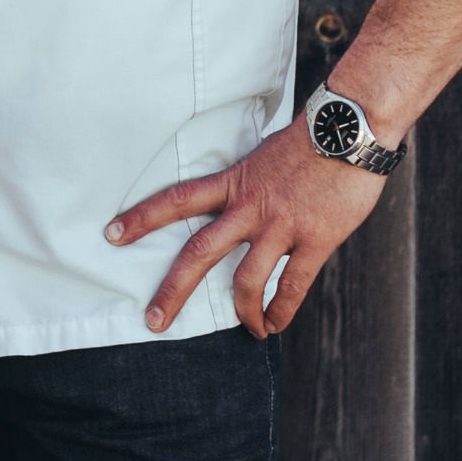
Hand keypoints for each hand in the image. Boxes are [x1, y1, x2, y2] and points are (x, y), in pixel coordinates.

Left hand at [109, 122, 391, 336]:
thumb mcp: (262, 158)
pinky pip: (292, 285)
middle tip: (152, 319)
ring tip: (248, 330)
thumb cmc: (309, 142)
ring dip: (241, 312)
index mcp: (233, 182)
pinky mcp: (315, 239)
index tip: (111, 234)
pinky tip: (275, 324)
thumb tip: (240, 208)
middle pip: (199, 252)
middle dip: (173, 289)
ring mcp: (281, 224)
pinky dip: (282, 310)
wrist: (350, 130)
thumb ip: (248, 187)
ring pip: (246, 278)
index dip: (142, 218)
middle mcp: (250, 206)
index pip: (176, 199)